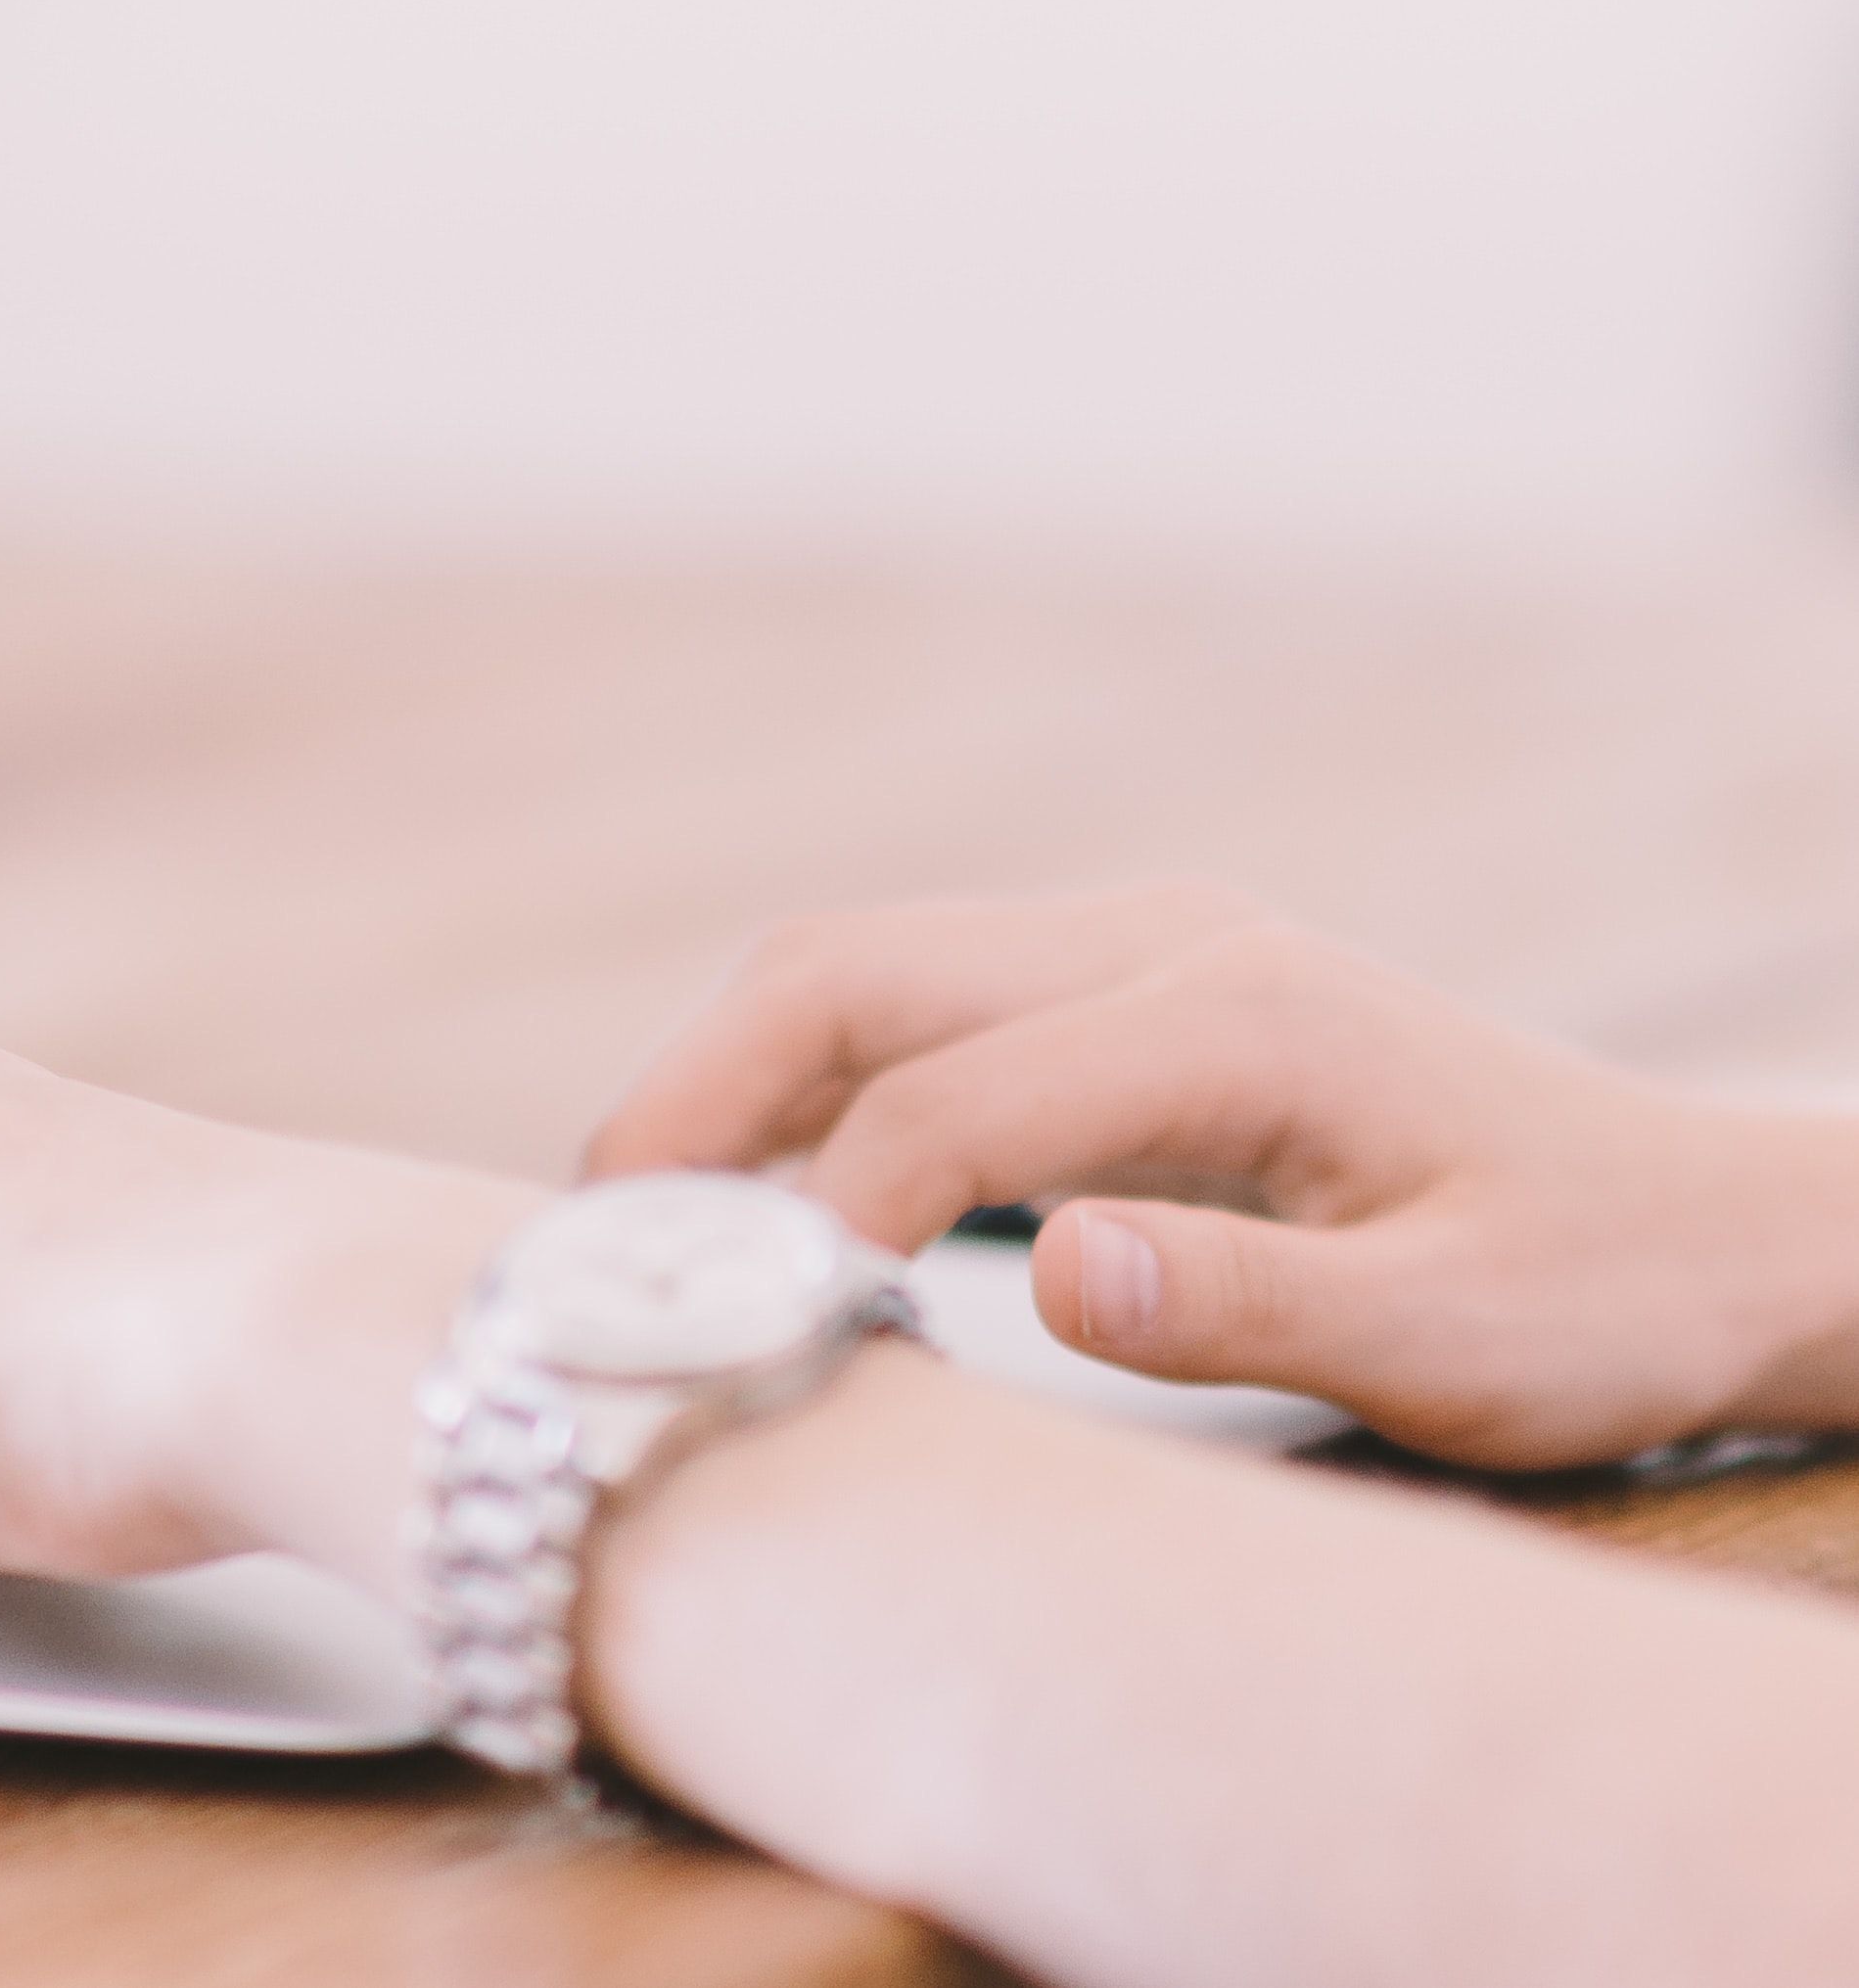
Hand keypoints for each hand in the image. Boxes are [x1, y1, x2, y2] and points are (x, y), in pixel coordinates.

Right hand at [585, 886, 1858, 1463]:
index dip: (817, 1209)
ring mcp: (1131, 958)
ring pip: (855, 975)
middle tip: (589, 1235)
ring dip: (726, 1080)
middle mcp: (1162, 945)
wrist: (1698, 1230)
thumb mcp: (1455, 1343)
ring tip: (635, 1223)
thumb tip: (1049, 1273)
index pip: (947, 1099)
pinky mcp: (1112, 1005)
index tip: (735, 1329)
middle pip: (851, 974)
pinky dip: (796, 1090)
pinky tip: (753, 1200)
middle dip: (696, 1092)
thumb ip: (1249, 1307)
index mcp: (1233, 1012)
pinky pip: (906, 1017)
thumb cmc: (1588, 1297)